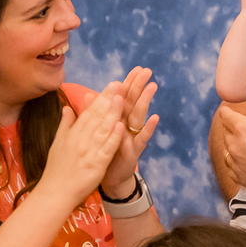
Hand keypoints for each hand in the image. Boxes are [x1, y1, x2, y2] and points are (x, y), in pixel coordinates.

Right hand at [35, 83, 124, 211]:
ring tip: (122, 98)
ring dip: (112, 113)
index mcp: (73, 133)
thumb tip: (67, 107)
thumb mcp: (58, 143)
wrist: (55, 192)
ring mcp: (89, 151)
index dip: (101, 98)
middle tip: (120, 84)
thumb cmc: (57, 169)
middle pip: (97, 116)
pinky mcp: (96, 164)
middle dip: (108, 99)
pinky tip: (120, 125)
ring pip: (103, 129)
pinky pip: (106, 148)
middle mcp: (81, 139)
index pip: (89, 112)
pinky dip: (113, 137)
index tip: (112, 84)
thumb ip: (65, 124)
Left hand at [102, 67, 159, 197]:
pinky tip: (155, 118)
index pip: (123, 97)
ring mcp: (132, 137)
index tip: (136, 68)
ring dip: (145, 101)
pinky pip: (142, 138)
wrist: (108, 178)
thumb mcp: (97, 132)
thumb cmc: (105, 153)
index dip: (129, 83)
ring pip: (139, 116)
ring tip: (152, 87)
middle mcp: (126, 126)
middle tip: (147, 71)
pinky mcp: (135, 150)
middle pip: (133, 102)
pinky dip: (148, 128)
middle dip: (140, 86)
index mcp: (116, 119)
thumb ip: (94, 114)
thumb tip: (89, 94)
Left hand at [214, 84, 245, 200]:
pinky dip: (237, 162)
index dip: (229, 111)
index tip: (233, 112)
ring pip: (227, 149)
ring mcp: (236, 164)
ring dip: (235, 145)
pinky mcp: (240, 178)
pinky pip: (231, 167)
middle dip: (234, 127)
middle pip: (225, 131)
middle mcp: (234, 146)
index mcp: (243, 128)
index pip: (225, 115)